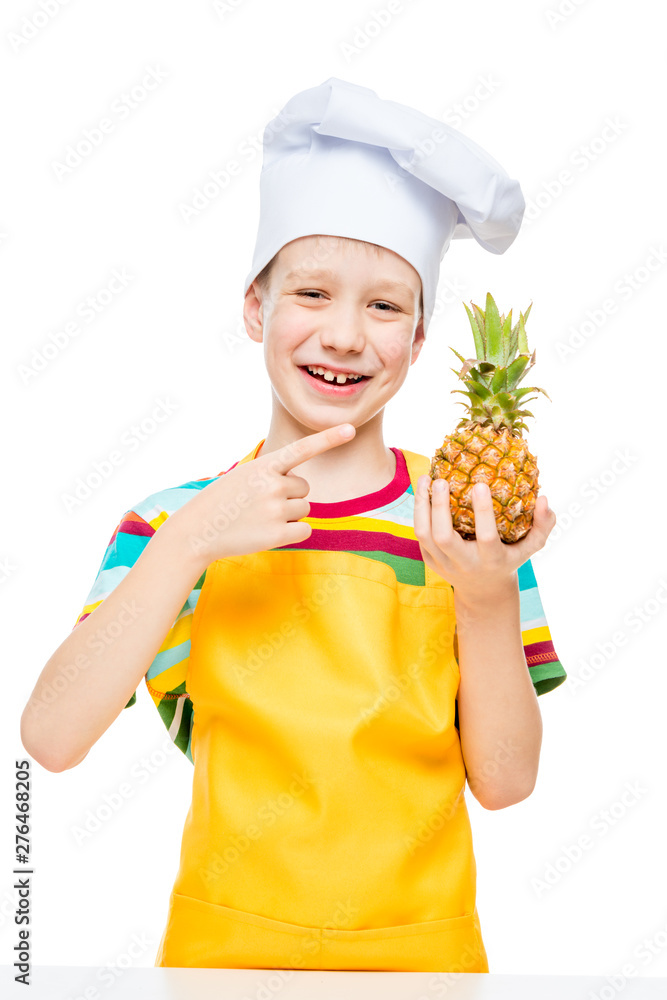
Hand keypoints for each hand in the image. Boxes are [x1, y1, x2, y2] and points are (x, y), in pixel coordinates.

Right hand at [169, 423, 356, 567]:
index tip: (350, 429)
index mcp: (264, 465)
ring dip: (288, 514)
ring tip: (259, 518)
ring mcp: (276, 510)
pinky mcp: (278, 534)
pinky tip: (268, 532)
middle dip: (289, 496)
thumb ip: (273, 474)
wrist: (197, 530)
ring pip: (304, 509)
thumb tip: (302, 489)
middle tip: (260, 504)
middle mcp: (273, 484)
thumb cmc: (223, 501)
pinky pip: (304, 530)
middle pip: (304, 488)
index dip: (328, 438)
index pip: (302, 449)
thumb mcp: (244, 475)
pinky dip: (292, 533)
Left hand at [413, 476, 555, 602]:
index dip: (483, 510)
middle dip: (439, 506)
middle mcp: (464, 564)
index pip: (486, 536)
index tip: (480, 484)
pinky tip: (423, 490)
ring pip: (424, 534)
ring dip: (422, 505)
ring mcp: (443, 564)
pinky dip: (419, 511)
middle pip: (443, 536)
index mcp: (491, 560)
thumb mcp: (530, 547)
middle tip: (442, 480)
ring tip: (426, 478)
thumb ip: (543, 525)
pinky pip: (420, 534)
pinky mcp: (430, 560)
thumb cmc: (510, 559)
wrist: (483, 592)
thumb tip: (544, 499)